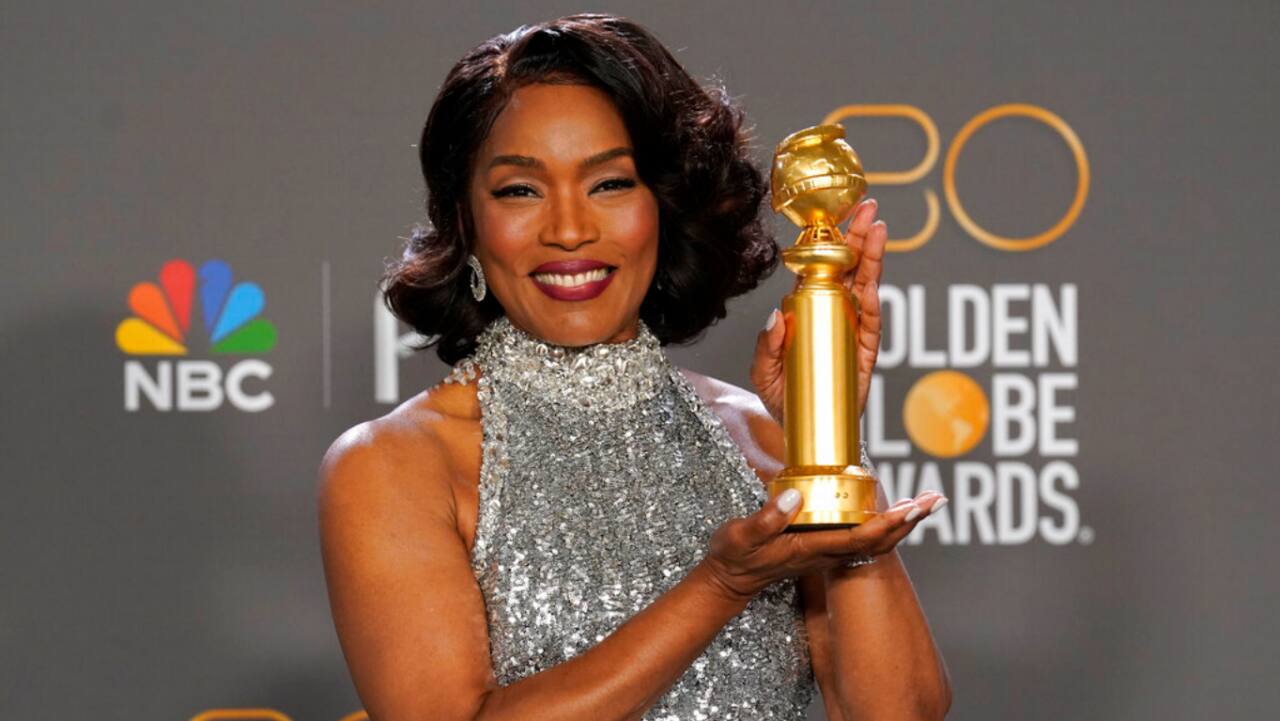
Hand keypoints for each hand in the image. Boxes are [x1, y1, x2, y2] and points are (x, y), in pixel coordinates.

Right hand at [701, 488, 946, 601]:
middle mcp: (826, 553)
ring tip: (928, 501)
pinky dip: (886, 524)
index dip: (888, 523)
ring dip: (904, 522)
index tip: (911, 507)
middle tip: (936, 499)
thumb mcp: (740, 536)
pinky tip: (896, 511)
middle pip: (879, 541)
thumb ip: (765, 519)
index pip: (859, 538)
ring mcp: (827, 552)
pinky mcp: (824, 546)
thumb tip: (793, 497)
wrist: (730, 580)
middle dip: (909, 521)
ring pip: (876, 540)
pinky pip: (864, 537)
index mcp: (811, 549)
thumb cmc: (734, 558)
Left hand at [750, 197, 886, 424]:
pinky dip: (873, 299)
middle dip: (858, 237)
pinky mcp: (865, 350)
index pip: (819, 267)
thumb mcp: (763, 372)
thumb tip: (776, 318)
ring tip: (879, 229)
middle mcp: (833, 310)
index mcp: (807, 307)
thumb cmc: (782, 397)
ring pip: (865, 285)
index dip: (827, 241)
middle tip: (869, 208)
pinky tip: (873, 279)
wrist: (802, 430)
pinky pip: (871, 321)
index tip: (834, 214)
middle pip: (849, 267)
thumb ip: (766, 347)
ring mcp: (852, 328)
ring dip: (872, 257)